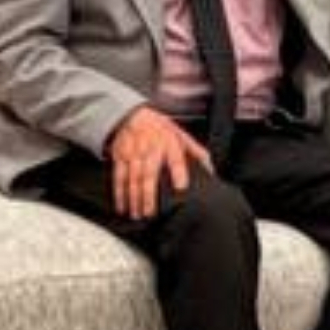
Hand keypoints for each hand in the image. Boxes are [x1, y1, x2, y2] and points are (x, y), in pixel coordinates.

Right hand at [106, 105, 212, 220]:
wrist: (133, 115)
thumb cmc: (159, 128)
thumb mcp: (180, 134)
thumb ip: (196, 152)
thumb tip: (210, 170)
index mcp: (168, 143)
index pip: (175, 159)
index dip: (178, 172)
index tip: (181, 187)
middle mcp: (150, 148)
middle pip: (148, 174)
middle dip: (148, 195)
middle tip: (150, 213)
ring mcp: (133, 153)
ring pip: (132, 178)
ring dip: (133, 198)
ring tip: (137, 214)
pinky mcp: (120, 157)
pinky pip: (119, 177)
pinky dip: (119, 193)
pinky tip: (121, 206)